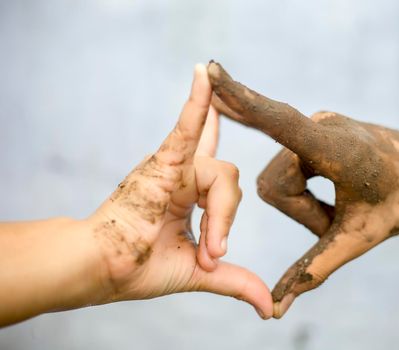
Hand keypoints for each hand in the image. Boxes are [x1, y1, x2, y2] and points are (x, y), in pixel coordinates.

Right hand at [88, 64, 271, 318]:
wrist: (104, 269)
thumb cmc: (140, 266)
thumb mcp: (201, 273)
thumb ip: (236, 280)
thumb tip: (270, 308)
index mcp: (191, 194)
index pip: (220, 170)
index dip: (230, 154)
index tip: (236, 133)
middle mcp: (187, 174)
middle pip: (231, 183)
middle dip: (225, 222)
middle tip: (212, 257)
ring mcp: (177, 165)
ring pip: (222, 175)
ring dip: (219, 216)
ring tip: (206, 250)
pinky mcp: (164, 161)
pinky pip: (187, 125)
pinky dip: (198, 100)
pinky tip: (205, 71)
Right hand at [207, 61, 398, 317]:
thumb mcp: (361, 238)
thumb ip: (315, 270)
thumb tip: (277, 310)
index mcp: (335, 147)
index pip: (277, 122)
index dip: (242, 100)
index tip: (211, 69)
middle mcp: (319, 126)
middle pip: (275, 186)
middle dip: (304, 213)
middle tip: (341, 218)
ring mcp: (315, 124)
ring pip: (278, 180)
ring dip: (305, 205)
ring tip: (341, 206)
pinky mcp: (313, 129)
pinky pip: (288, 167)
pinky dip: (305, 190)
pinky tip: (332, 187)